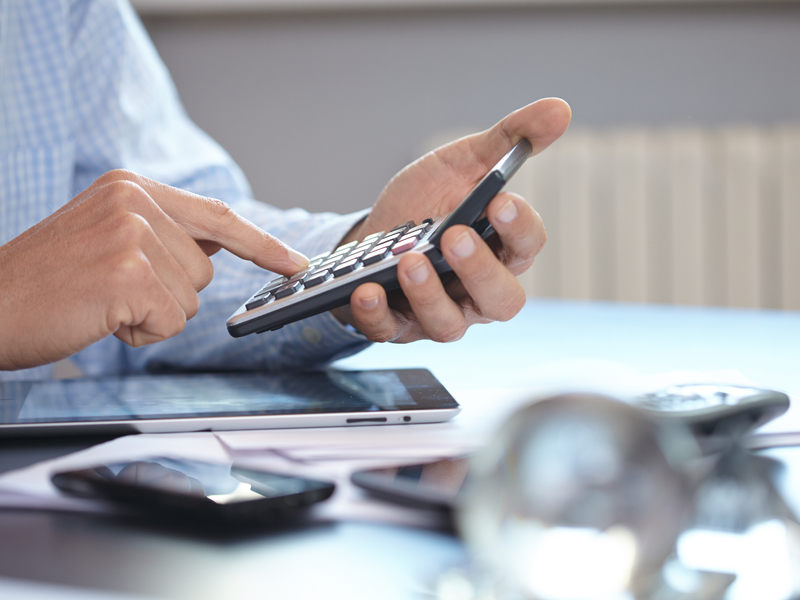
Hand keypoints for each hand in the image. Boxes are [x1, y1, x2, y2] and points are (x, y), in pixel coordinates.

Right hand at [0, 170, 308, 369]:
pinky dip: (140, 331)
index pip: (217, 216)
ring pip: (191, 297)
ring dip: (151, 312)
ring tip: (100, 300)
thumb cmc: (46, 282)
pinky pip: (170, 320)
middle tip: (109, 289)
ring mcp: (131, 233)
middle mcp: (134, 200)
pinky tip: (101, 317)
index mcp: (131, 186)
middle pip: (204, 267)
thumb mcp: (105, 235)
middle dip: (167, 292)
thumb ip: (163, 232)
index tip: (295, 263)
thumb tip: (217, 244)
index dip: (262, 243)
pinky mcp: (128, 272)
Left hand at [333, 98, 570, 342]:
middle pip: (501, 300)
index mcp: (501, 250)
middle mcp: (477, 290)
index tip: (500, 200)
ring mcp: (439, 312)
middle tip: (454, 236)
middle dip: (479, 270)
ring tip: (408, 260)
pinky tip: (366, 289)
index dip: (519, 227)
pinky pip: (391, 331)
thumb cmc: (426, 203)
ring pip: (449, 325)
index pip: (527, 247)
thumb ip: (507, 140)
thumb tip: (560, 109)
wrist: (373, 233)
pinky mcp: (397, 325)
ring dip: (429, 294)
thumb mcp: (463, 164)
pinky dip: (378, 314)